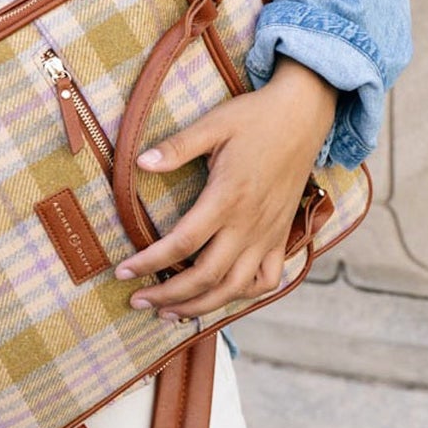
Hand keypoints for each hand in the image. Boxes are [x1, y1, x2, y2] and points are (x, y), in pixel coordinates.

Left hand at [113, 57, 336, 319]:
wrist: (304, 115)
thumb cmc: (255, 117)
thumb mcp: (213, 124)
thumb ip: (177, 147)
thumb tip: (140, 162)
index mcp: (228, 197)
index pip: (182, 243)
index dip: (150, 262)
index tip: (123, 272)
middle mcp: (249, 223)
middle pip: (206, 277)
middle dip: (168, 295)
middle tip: (137, 300)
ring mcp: (268, 234)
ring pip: (235, 288)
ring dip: (201, 306)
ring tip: (170, 313)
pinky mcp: (281, 235)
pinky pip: (267, 279)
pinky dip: (245, 295)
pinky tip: (222, 295)